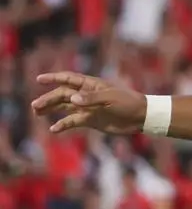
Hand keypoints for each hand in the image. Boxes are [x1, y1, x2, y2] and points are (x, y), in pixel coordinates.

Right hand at [31, 72, 146, 135]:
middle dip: (48, 99)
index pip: (68, 79)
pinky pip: (73, 121)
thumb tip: (72, 99)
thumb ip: (91, 99)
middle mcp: (86, 95)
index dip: (54, 78)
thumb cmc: (128, 103)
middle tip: (35, 106)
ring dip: (51, 109)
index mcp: (90, 85)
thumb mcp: (110, 99)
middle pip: (62, 95)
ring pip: (64, 107)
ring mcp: (87, 107)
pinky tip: (54, 129)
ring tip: (37, 113)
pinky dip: (63, 124)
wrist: (140, 117)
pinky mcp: (90, 120)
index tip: (39, 80)